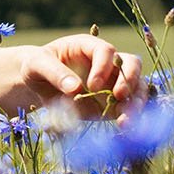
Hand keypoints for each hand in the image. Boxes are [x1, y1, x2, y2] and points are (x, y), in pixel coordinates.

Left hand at [24, 34, 144, 119]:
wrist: (38, 84)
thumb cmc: (37, 67)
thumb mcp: (38, 64)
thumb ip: (55, 73)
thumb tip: (75, 88)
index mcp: (89, 46)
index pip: (106, 51)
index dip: (103, 67)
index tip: (93, 85)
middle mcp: (107, 63)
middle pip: (132, 64)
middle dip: (129, 79)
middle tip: (119, 96)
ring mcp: (113, 82)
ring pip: (137, 87)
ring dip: (136, 102)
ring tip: (127, 119)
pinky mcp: (114, 102)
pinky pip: (129, 107)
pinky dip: (131, 116)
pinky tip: (126, 127)